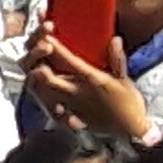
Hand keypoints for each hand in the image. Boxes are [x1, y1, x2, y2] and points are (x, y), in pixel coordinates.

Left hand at [22, 29, 150, 140]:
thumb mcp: (125, 79)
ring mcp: (70, 104)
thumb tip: (114, 39)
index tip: (47, 34)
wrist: (129, 128)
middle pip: (49, 76)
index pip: (69, 61)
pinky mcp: (68, 115)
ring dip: (37, 78)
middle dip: (39, 62)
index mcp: (92, 80)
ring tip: (32, 66)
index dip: (56, 47)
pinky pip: (48, 104)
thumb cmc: (129, 102)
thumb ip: (117, 59)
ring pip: (45, 90)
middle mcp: (77, 92)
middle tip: (36, 51)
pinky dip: (41, 95)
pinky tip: (37, 87)